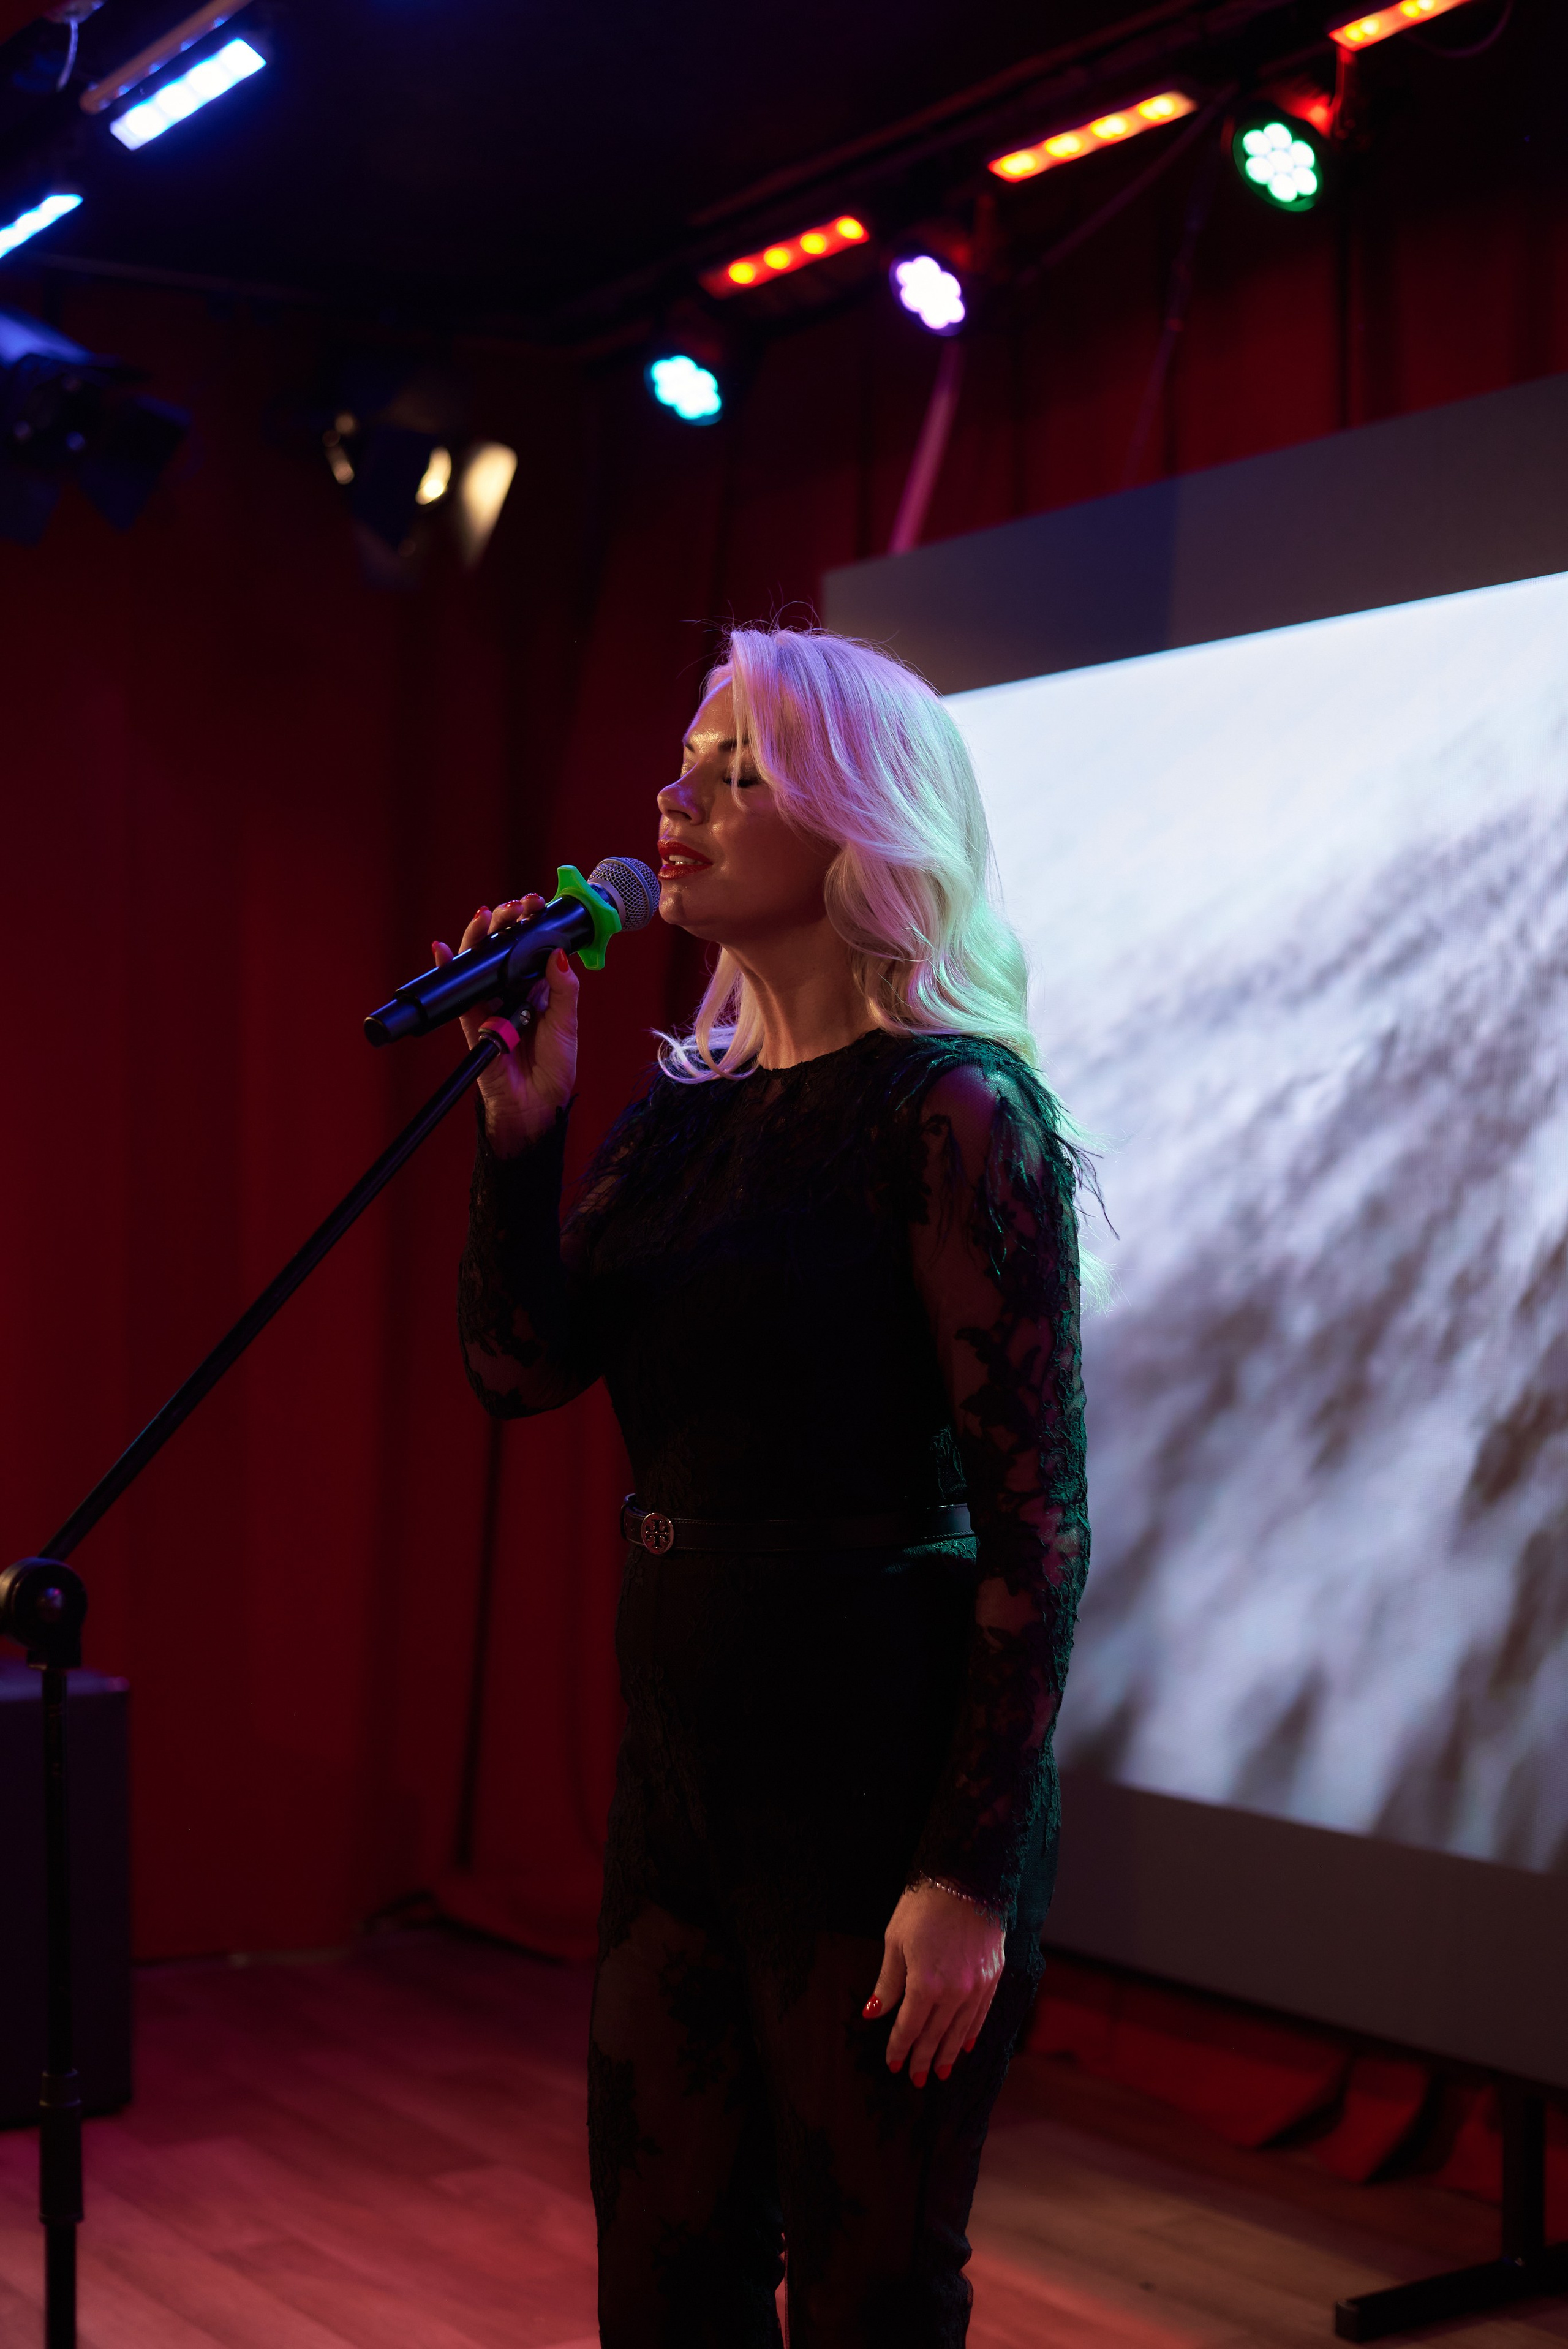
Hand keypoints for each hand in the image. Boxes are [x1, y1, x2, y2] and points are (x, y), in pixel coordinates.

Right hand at [431, 895, 578, 1156]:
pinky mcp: (472, 1020)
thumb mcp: (566, 1022)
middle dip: (506, 923)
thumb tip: (558, 952)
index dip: (530, 926)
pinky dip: (448, 968)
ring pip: (479, 963)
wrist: (535, 1104)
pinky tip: (442, 949)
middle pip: (503, 949)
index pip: (530, 949)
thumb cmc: (554, 1067)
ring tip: (486, 916)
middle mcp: (512, 992)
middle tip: (515, 907)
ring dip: (479, 937)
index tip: (535, 905)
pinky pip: (458, 992)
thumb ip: (563, 987)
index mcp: (538, 990)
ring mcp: (490, 1004)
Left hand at [863, 1882, 1004, 2087]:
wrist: (967, 1879)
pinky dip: (971, 2033)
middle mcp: (954, 1992)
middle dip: (922, 2058)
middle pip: (934, 2034)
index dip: (899, 2048)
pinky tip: (964, 2045)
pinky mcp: (992, 1977)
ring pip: (959, 2030)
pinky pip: (980, 2015)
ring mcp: (977, 1986)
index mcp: (926, 1984)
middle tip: (916, 2079)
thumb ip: (887, 1984)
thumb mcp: (895, 1942)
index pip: (909, 2027)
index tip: (893, 2064)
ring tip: (939, 2072)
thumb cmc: (924, 1906)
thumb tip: (873, 2014)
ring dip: (947, 2053)